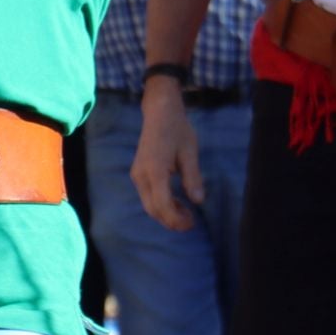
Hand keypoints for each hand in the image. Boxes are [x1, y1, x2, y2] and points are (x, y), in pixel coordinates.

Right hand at [130, 81, 202, 231]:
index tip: (192, 223)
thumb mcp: (189, 152)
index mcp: (155, 170)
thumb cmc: (177, 129)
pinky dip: (161, 205)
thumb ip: (192, 177)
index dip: (176, 219)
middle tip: (191, 222)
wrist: (159, 112)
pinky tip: (176, 202)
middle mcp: (141, 175)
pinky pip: (147, 196)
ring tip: (186, 213)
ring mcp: (137, 174)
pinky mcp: (138, 173)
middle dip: (171, 221)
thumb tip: (198, 201)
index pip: (162, 205)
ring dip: (166, 214)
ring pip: (148, 205)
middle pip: (153, 209)